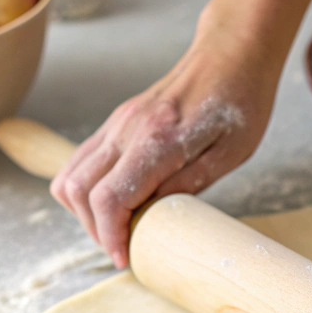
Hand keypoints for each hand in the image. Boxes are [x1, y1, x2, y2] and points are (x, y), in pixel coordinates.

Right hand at [51, 20, 279, 267]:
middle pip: (79, 191)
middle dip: (95, 230)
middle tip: (123, 249)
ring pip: (70, 176)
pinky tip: (115, 203)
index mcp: (158, 139)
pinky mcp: (116, 123)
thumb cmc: (241, 103)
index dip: (110, 236)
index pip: (109, 197)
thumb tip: (152, 218)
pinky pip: (80, 161)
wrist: (232, 53)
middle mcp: (127, 129)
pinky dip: (85, 190)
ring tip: (117, 229)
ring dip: (84, 212)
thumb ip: (189, 184)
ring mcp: (116, 124)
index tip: (124, 259)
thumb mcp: (231, 153)